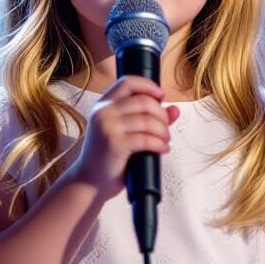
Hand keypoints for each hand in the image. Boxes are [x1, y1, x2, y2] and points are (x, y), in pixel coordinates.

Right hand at [70, 75, 179, 200]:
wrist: (88, 182)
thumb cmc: (108, 157)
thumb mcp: (124, 132)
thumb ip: (148, 119)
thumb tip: (175, 109)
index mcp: (103, 105)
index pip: (128, 82)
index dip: (148, 86)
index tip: (161, 97)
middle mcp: (103, 112)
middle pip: (143, 100)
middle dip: (161, 115)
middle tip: (166, 128)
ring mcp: (107, 127)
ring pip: (147, 120)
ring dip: (163, 131)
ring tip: (165, 141)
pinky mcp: (114, 144)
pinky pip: (146, 139)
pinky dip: (159, 144)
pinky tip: (162, 149)